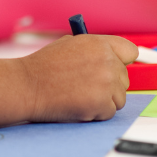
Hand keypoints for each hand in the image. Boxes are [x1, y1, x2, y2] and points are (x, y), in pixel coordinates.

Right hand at [18, 34, 136, 122]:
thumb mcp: (70, 45)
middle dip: (109, 85)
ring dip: (103, 100)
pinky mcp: (102, 103)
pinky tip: (77, 105)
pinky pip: (109, 112)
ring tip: (79, 95)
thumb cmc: (43, 67)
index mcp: (99, 43)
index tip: (115, 69)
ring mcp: (106, 83)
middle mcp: (107, 61)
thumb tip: (111, 58)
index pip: (129, 51)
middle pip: (124, 79)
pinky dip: (95, 113)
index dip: (121, 61)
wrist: (27, 86)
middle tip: (86, 86)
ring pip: (119, 98)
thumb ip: (94, 50)